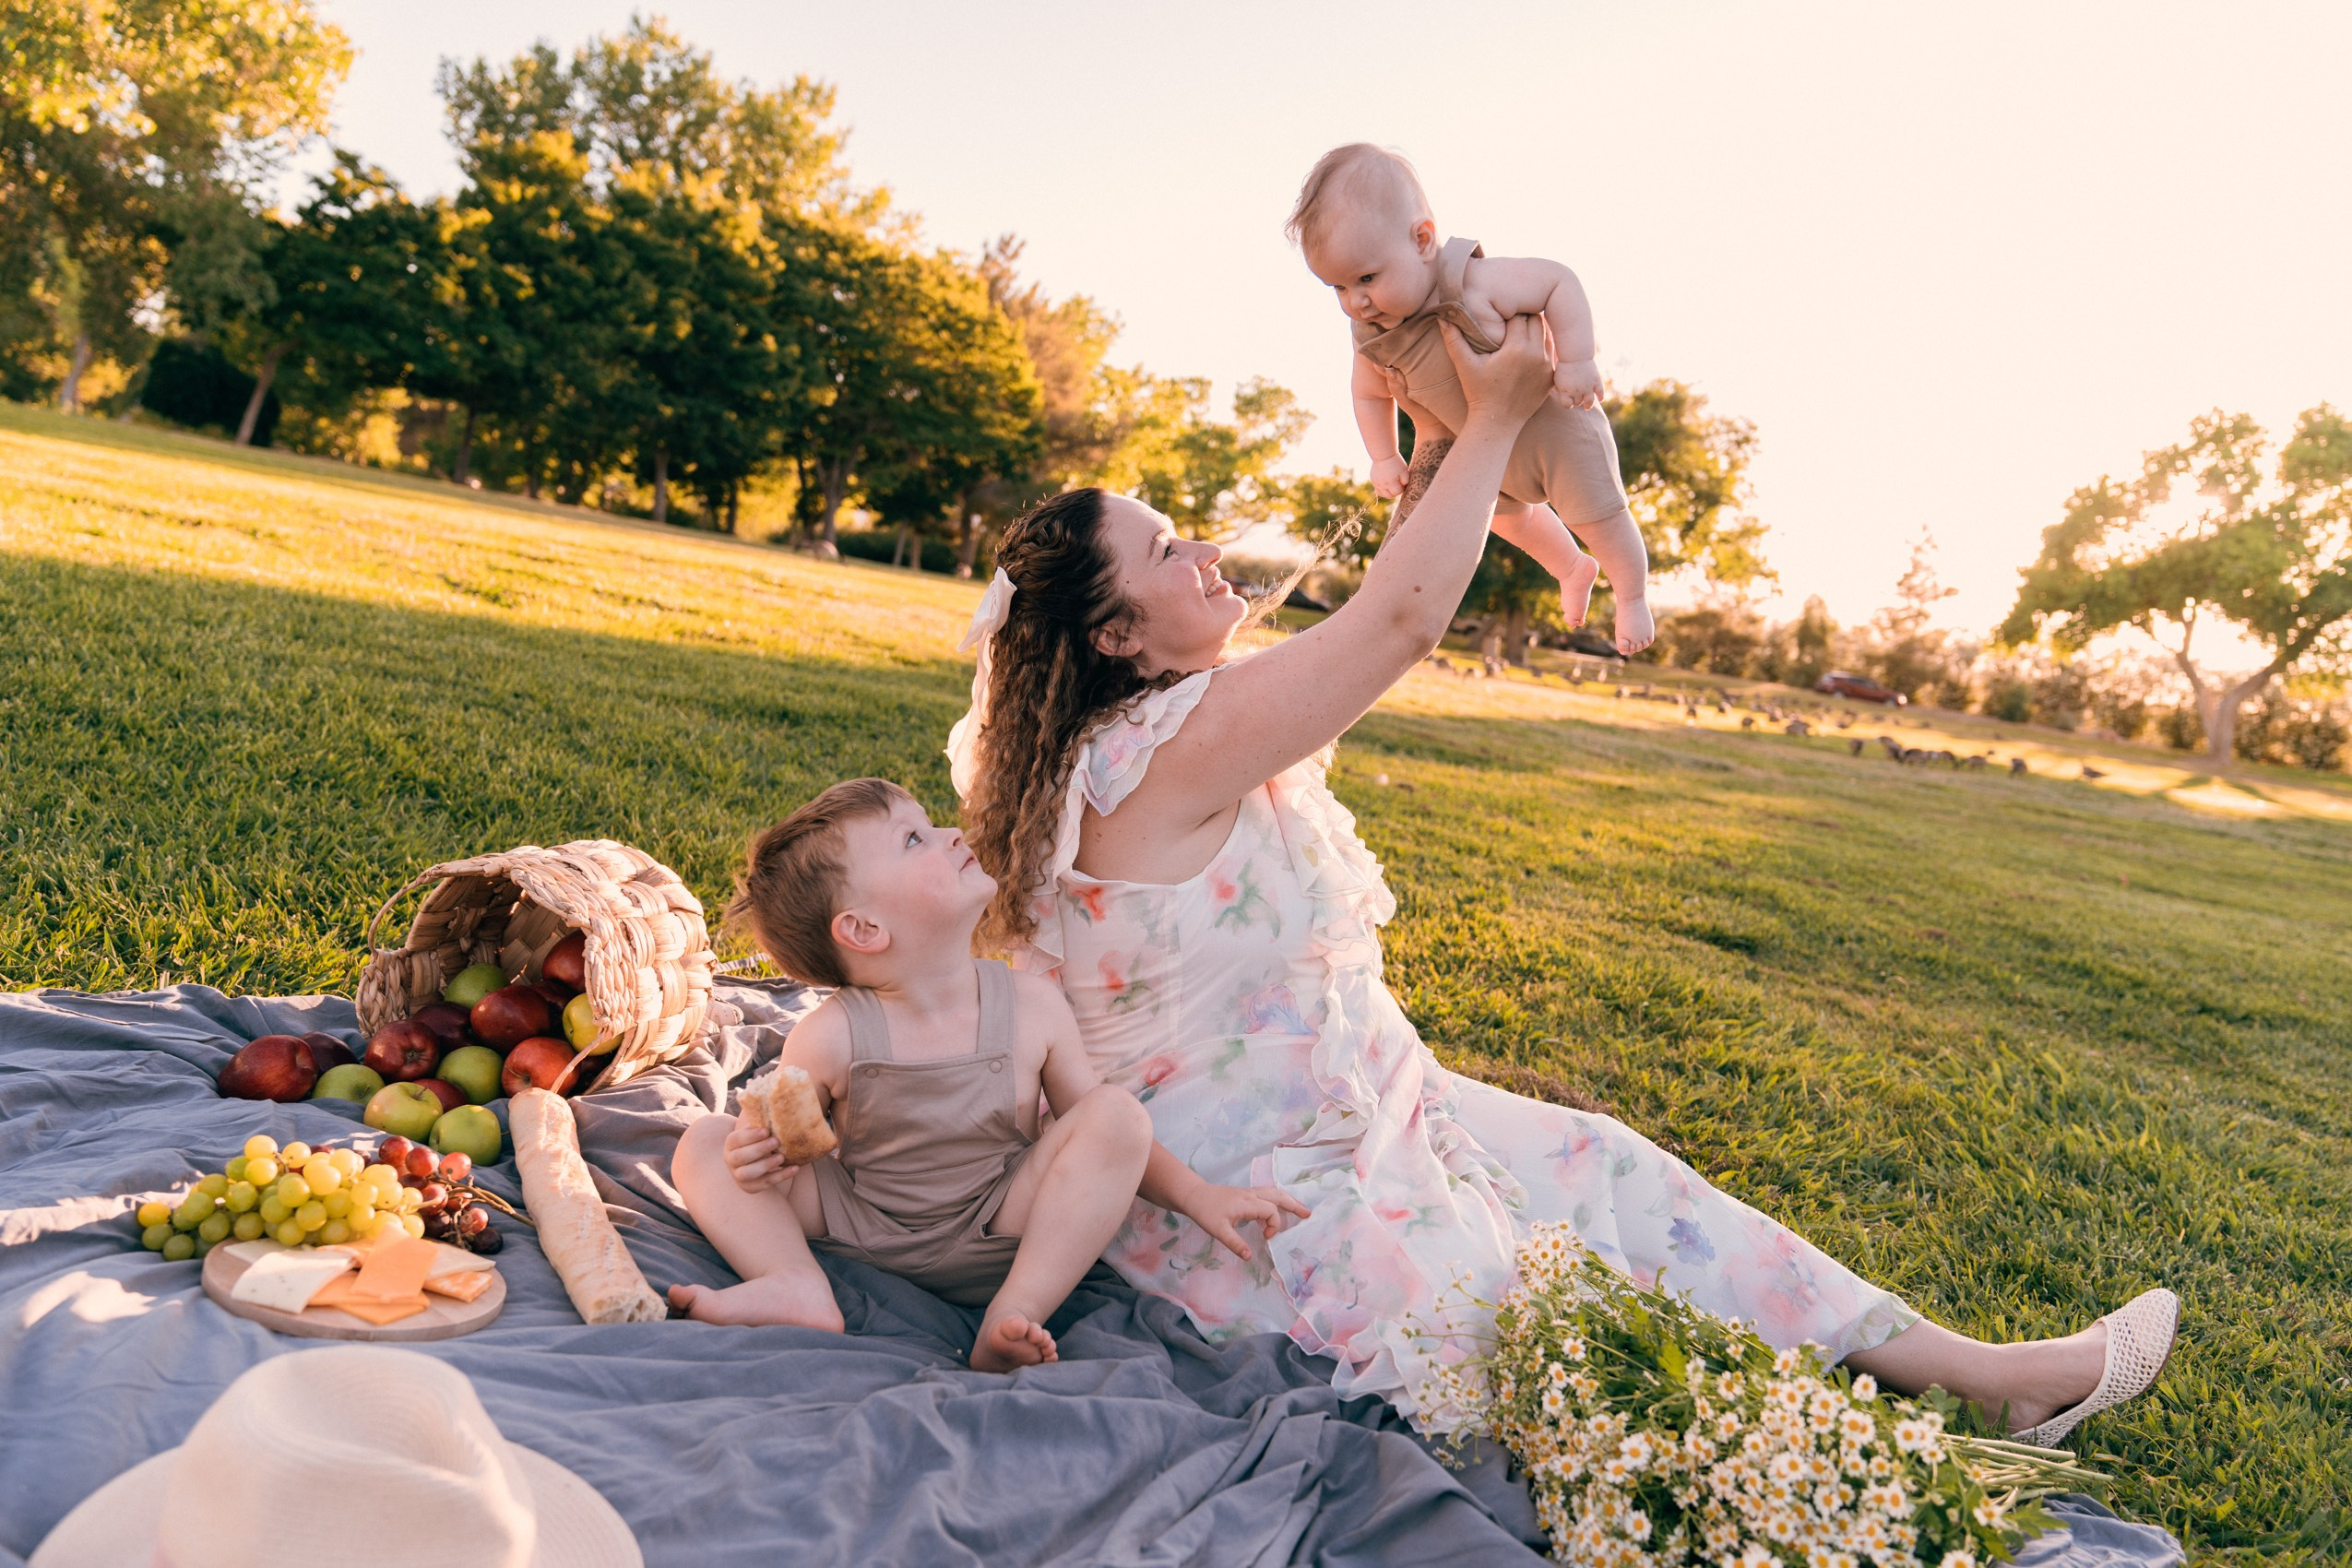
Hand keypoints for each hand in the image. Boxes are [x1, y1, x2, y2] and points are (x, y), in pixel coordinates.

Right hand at [723, 1113, 799, 1192]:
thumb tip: (781, 1081)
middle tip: (776, 1141)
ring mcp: (739, 1176)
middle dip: (758, 1149)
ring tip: (781, 1157)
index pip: (735, 1139)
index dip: (749, 1135)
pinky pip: (765, 1184)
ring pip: (748, 1174)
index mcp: (731, 1143)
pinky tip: (795, 1168)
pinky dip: (781, 1177)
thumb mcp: (758, 1127)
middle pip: (740, 1157)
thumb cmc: (759, 1139)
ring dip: (766, 1165)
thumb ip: (762, 1114)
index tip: (766, 1130)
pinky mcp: (751, 1188)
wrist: (755, 1162)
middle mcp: (731, 1160)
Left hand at [1179, 1182, 1310, 1261]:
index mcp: (1248, 1203)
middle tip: (1308, 1214)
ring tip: (1300, 1209)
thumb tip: (1250, 1257)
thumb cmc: (1205, 1212)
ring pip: (1273, 1192)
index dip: (1274, 1225)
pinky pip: (1266, 1194)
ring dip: (1287, 1200)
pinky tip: (1277, 1208)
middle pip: (1278, 1195)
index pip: (1271, 1211)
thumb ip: (1235, 1243)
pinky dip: (1277, 1199)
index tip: (1266, 1237)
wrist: (1193, 1195)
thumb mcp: (1218, 1230)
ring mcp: (1248, 1192)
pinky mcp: (1244, 1194)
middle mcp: (1251, 1195)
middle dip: (1294, 1204)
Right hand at [1370, 454, 1408, 498]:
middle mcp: (1382, 485)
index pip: (1398, 492)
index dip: (1402, 488)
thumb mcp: (1404, 471)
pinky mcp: (1373, 480)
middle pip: (1390, 496)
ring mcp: (1376, 483)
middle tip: (1397, 484)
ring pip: (1383, 494)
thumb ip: (1405, 481)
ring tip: (1392, 485)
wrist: (1383, 454)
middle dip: (1395, 492)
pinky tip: (1386, 483)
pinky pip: (1378, 489)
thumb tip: (1403, 488)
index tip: (1402, 481)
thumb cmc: (1396, 462)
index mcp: (1391, 483)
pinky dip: (1383, 488)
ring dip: (1388, 492)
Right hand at [1445, 314, 1553, 430]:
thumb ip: (1454, 340)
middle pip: (1537, 319)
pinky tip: (1527, 351)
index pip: (1518, 315)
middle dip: (1523, 318)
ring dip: (1534, 331)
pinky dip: (1541, 347)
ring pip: (1547, 333)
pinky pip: (1551, 351)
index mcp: (1517, 348)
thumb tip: (1442, 316)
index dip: (1508, 314)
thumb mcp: (1465, 366)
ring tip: (1518, 335)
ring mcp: (1548, 366)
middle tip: (1509, 324)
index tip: (1498, 319)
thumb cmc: (1479, 393)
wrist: (1498, 423)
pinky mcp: (1552, 376)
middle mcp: (1537, 355)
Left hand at [1552, 356, 1602, 409]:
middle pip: (1578, 403)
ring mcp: (1587, 387)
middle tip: (1577, 400)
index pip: (1567, 405)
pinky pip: (1600, 393)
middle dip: (1576, 401)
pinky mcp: (1596, 381)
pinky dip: (1600, 397)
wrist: (1575, 355)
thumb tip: (1563, 397)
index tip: (1567, 401)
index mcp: (1565, 391)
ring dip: (1588, 405)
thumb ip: (1561, 390)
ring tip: (1586, 407)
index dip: (1567, 404)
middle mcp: (1577, 391)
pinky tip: (1600, 399)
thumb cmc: (1564, 366)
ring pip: (1589, 402)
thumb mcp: (1557, 379)